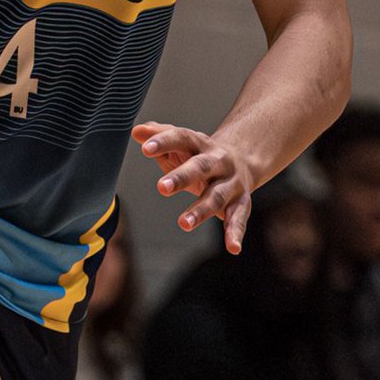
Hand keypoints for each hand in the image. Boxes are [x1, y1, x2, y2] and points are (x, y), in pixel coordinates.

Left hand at [132, 121, 253, 254]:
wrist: (243, 159)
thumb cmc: (199, 154)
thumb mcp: (181, 142)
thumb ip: (159, 135)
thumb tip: (136, 131)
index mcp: (200, 143)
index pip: (182, 138)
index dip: (164, 141)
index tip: (144, 148)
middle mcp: (219, 160)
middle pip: (201, 167)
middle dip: (182, 176)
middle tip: (161, 187)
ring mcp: (231, 181)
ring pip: (217, 195)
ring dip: (202, 210)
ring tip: (183, 223)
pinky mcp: (242, 201)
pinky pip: (239, 218)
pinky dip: (236, 233)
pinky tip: (233, 248)